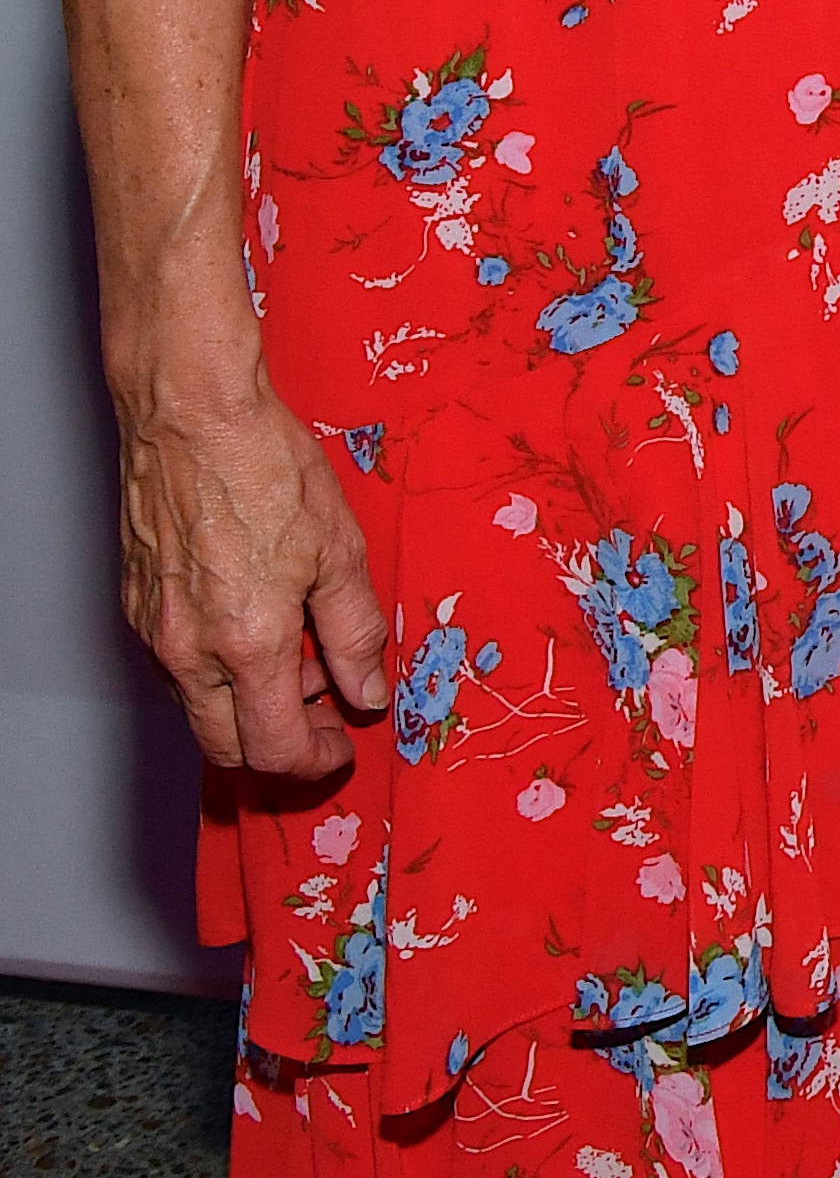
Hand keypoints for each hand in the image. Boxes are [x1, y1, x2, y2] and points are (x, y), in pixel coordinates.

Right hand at [113, 369, 389, 777]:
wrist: (193, 416)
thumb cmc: (267, 468)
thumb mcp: (339, 550)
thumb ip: (354, 633)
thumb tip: (366, 692)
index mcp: (247, 643)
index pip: (273, 747)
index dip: (313, 761)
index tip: (341, 747)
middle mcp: (188, 650)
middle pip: (226, 745)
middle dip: (279, 745)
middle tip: (325, 714)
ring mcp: (153, 631)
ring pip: (197, 707)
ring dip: (246, 707)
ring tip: (300, 658)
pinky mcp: (136, 606)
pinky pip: (176, 667)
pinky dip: (216, 671)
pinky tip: (255, 628)